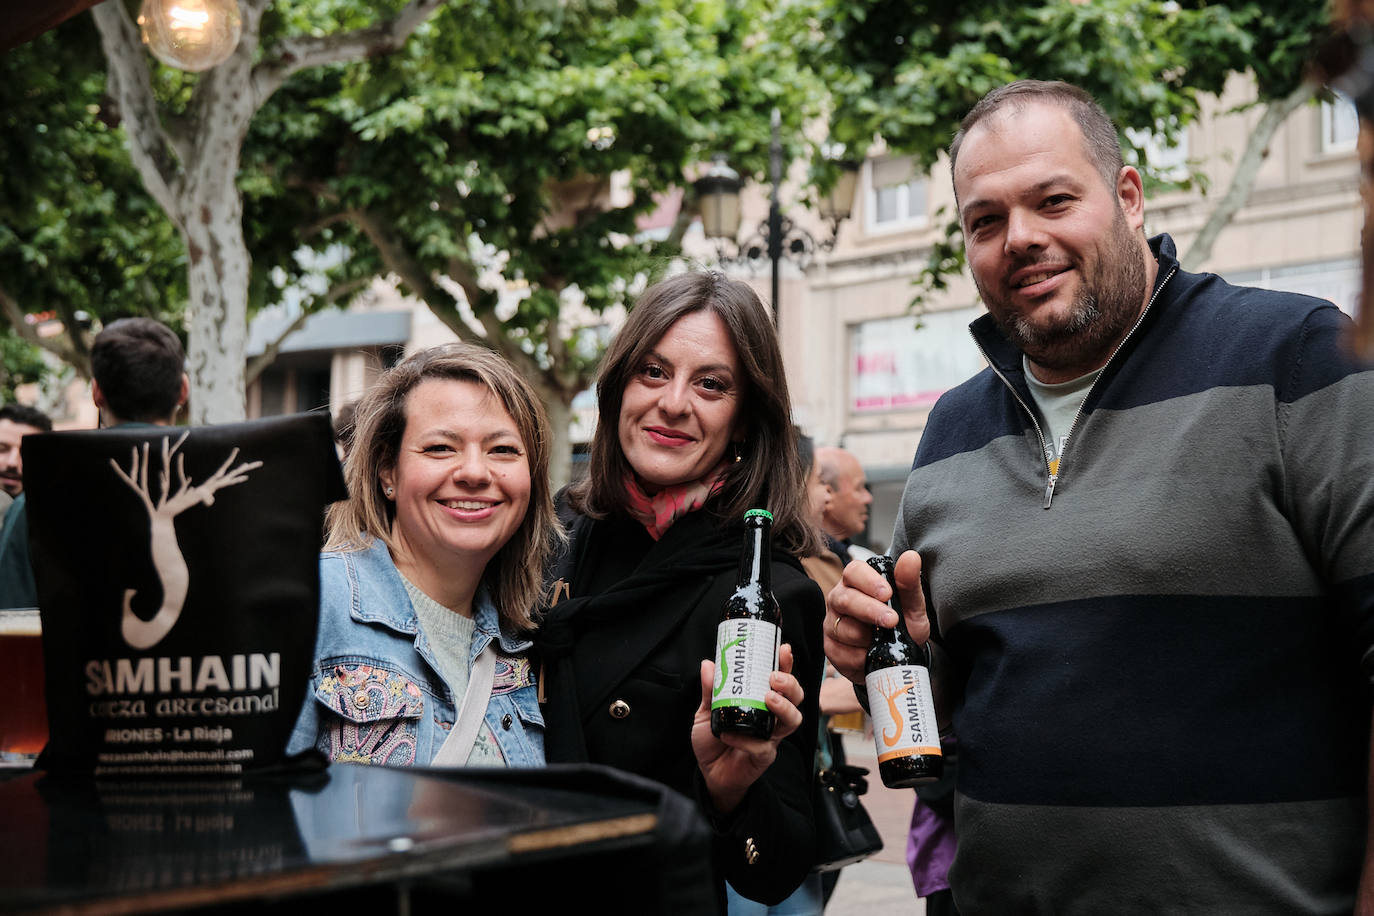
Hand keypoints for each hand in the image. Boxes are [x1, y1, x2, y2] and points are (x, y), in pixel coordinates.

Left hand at [691, 642, 805, 814]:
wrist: (709, 773)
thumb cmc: (713, 740)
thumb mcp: (706, 710)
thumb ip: (709, 690)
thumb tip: (709, 664)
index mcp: (761, 701)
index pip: (780, 680)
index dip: (785, 665)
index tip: (783, 649)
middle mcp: (771, 717)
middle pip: (796, 698)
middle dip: (791, 684)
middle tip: (774, 677)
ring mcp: (770, 737)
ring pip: (792, 721)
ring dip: (784, 707)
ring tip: (769, 698)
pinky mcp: (763, 757)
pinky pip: (761, 747)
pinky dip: (745, 739)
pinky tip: (728, 734)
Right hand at [825, 550, 926, 683]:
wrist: (897, 660)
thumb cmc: (902, 626)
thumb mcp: (913, 607)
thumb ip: (910, 584)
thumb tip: (911, 557)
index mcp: (858, 582)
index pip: (854, 571)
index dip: (868, 581)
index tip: (887, 593)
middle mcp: (840, 599)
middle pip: (845, 599)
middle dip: (870, 610)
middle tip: (892, 620)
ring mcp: (832, 623)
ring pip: (842, 627)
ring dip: (867, 637)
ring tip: (884, 642)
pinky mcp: (830, 647)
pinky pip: (840, 652)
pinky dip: (860, 656)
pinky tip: (871, 654)